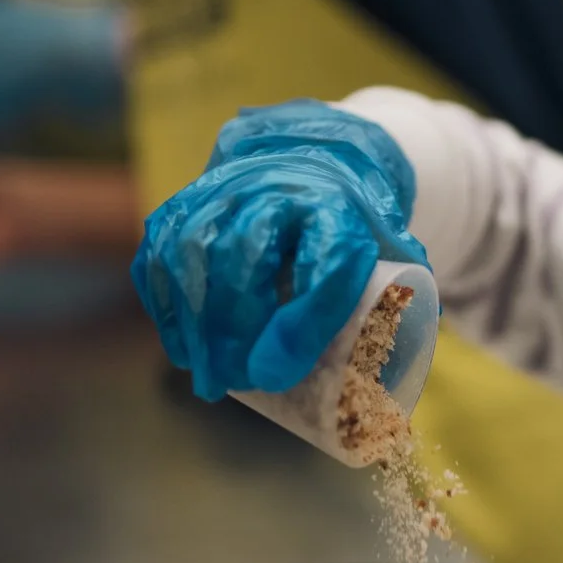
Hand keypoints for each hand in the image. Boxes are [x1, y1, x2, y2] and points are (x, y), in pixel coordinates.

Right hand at [132, 101, 426, 401]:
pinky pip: (160, 254)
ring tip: (211, 380)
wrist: (304, 159)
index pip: (329, 257)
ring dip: (198, 326)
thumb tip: (396, 403)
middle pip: (248, 255)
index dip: (304, 320)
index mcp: (339, 202)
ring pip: (195, 253)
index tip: (277, 376)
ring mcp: (222, 190)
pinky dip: (168, 307)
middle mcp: (277, 187)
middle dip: (237, 328)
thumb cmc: (347, 226)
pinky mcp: (181, 204)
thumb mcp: (388, 253)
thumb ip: (401, 305)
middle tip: (241, 381)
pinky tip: (182, 350)